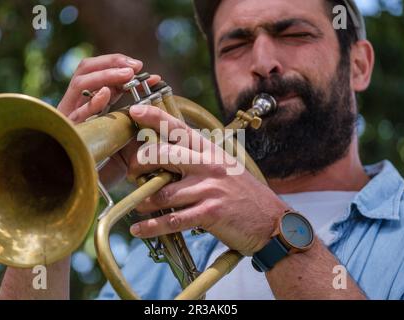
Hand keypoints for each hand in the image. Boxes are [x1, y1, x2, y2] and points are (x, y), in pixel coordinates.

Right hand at [57, 53, 159, 188]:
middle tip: (135, 68)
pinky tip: (108, 94)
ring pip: (80, 83)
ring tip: (127, 75)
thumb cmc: (112, 158)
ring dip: (105, 75)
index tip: (142, 68)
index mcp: (92, 101)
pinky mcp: (68, 133)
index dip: (119, 65)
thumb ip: (135, 108)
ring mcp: (70, 116)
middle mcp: (78, 104)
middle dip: (111, 63)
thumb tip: (156, 83)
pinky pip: (77, 113)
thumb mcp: (127, 128)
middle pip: (86, 70)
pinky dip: (92, 102)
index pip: (100, 72)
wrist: (94, 186)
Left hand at [126, 104, 290, 255]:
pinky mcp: (210, 213)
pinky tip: (139, 229)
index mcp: (211, 151)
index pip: (180, 129)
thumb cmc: (243, 194)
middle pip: (164, 154)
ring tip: (138, 205)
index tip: (136, 111)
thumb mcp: (224, 168)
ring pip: (163, 191)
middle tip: (132, 172)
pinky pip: (173, 219)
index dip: (156, 117)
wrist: (272, 221)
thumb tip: (166, 159)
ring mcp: (210, 189)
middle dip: (140, 162)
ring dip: (144, 200)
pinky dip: (152, 226)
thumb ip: (198, 161)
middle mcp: (209, 165)